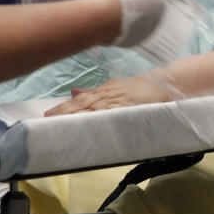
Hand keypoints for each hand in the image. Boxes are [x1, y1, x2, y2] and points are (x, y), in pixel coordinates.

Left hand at [44, 74, 172, 115]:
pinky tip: (86, 127)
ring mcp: (119, 104)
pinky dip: (97, 122)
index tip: (48, 114)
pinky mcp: (128, 111)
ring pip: (93, 112)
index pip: (81, 100)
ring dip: (76, 118)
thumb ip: (95, 91)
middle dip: (65, 113)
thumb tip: (74, 92)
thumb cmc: (140, 88)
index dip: (64, 107)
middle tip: (48, 120)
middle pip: (83, 106)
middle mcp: (110, 96)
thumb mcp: (116, 85)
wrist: (165, 85)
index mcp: (105, 90)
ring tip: (60, 125)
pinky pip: (109, 118)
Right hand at [104, 0, 166, 47]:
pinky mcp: (128, 42)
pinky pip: (124, 31)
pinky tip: (109, 19)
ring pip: (134, 21)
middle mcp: (154, 22)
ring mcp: (142, 34)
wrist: (108, 16)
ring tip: (112, 8)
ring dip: (126, 16)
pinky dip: (118, 26)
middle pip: (144, 9)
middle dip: (134, 3)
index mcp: (160, 5)